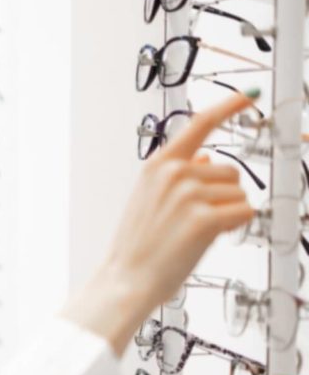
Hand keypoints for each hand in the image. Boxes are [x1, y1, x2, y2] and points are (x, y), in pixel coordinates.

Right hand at [63, 91, 257, 354]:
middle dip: (222, 196)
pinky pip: (244, 213)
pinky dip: (235, 227)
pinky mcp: (206, 218)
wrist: (127, 279)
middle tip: (192, 222)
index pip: (198, 125)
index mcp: (157, 165)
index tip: (249, 95)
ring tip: (194, 232)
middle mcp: (174, 173)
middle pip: (230, 172)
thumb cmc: (138, 246)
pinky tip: (208, 238)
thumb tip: (208, 160)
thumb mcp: (149, 200)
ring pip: (239, 194)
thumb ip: (178, 175)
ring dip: (227, 214)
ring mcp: (189, 194)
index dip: (228, 106)